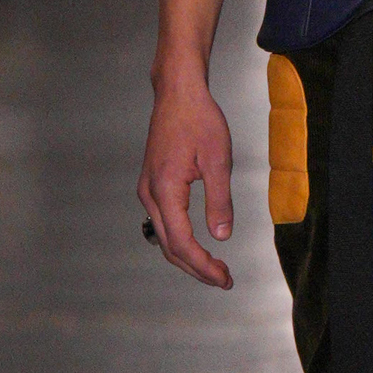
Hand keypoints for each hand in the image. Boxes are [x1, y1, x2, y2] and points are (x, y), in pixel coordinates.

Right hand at [139, 81, 233, 287]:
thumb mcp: (218, 160)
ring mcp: (147, 190)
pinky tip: (197, 244)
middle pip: (169, 247)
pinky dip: (179, 240)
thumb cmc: (198, 119)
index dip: (203, 265)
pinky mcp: (152, 185)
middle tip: (224, 279)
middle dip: (196, 268)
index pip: (182, 242)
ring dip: (187, 257)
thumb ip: (219, 201)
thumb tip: (222, 236)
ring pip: (163, 237)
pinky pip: (163, 223)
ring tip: (214, 268)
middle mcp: (150, 194)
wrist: (178, 93)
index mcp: (165, 190)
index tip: (224, 277)